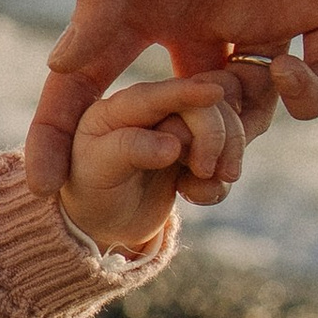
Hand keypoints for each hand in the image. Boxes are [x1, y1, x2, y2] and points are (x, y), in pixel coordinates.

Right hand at [24, 0, 317, 193]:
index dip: (64, 132)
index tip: (47, 186)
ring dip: (246, 127)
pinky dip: (310, 98)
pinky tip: (291, 78)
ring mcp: (269, 17)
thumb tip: (61, 63)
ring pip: (253, 112)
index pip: (94, 80)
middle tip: (191, 164)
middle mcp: (204, 18)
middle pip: (182, 116)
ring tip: (241, 99)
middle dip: (183, 152)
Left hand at [61, 72, 248, 251]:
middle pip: (200, 107)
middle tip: (205, 171)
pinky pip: (225, 156)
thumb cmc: (91, 193)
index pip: (155, 96)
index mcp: (119, 108)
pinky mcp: (196, 152)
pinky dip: (220, 179)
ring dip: (226, 154)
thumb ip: (128, 150)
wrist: (105, 224)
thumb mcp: (97, 172)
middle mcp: (152, 112)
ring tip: (205, 188)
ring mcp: (177, 130)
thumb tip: (174, 145)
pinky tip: (198, 196)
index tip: (214, 94)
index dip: (186, 93)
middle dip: (212, 135)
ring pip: (223, 125)